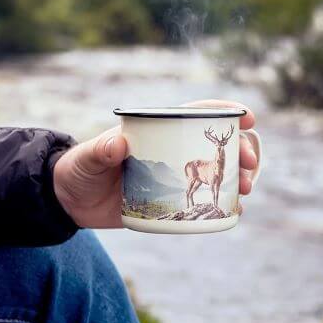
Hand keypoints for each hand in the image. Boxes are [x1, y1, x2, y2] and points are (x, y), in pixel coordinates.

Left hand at [53, 100, 258, 228]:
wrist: (72, 201)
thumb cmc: (79, 169)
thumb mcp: (88, 158)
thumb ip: (100, 151)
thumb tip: (119, 145)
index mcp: (157, 131)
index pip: (196, 114)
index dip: (225, 112)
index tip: (247, 117)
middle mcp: (173, 150)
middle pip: (218, 145)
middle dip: (244, 150)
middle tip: (250, 164)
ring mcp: (176, 177)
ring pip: (220, 172)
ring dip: (241, 177)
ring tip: (247, 189)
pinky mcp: (173, 201)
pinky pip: (207, 201)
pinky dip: (226, 204)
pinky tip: (238, 210)